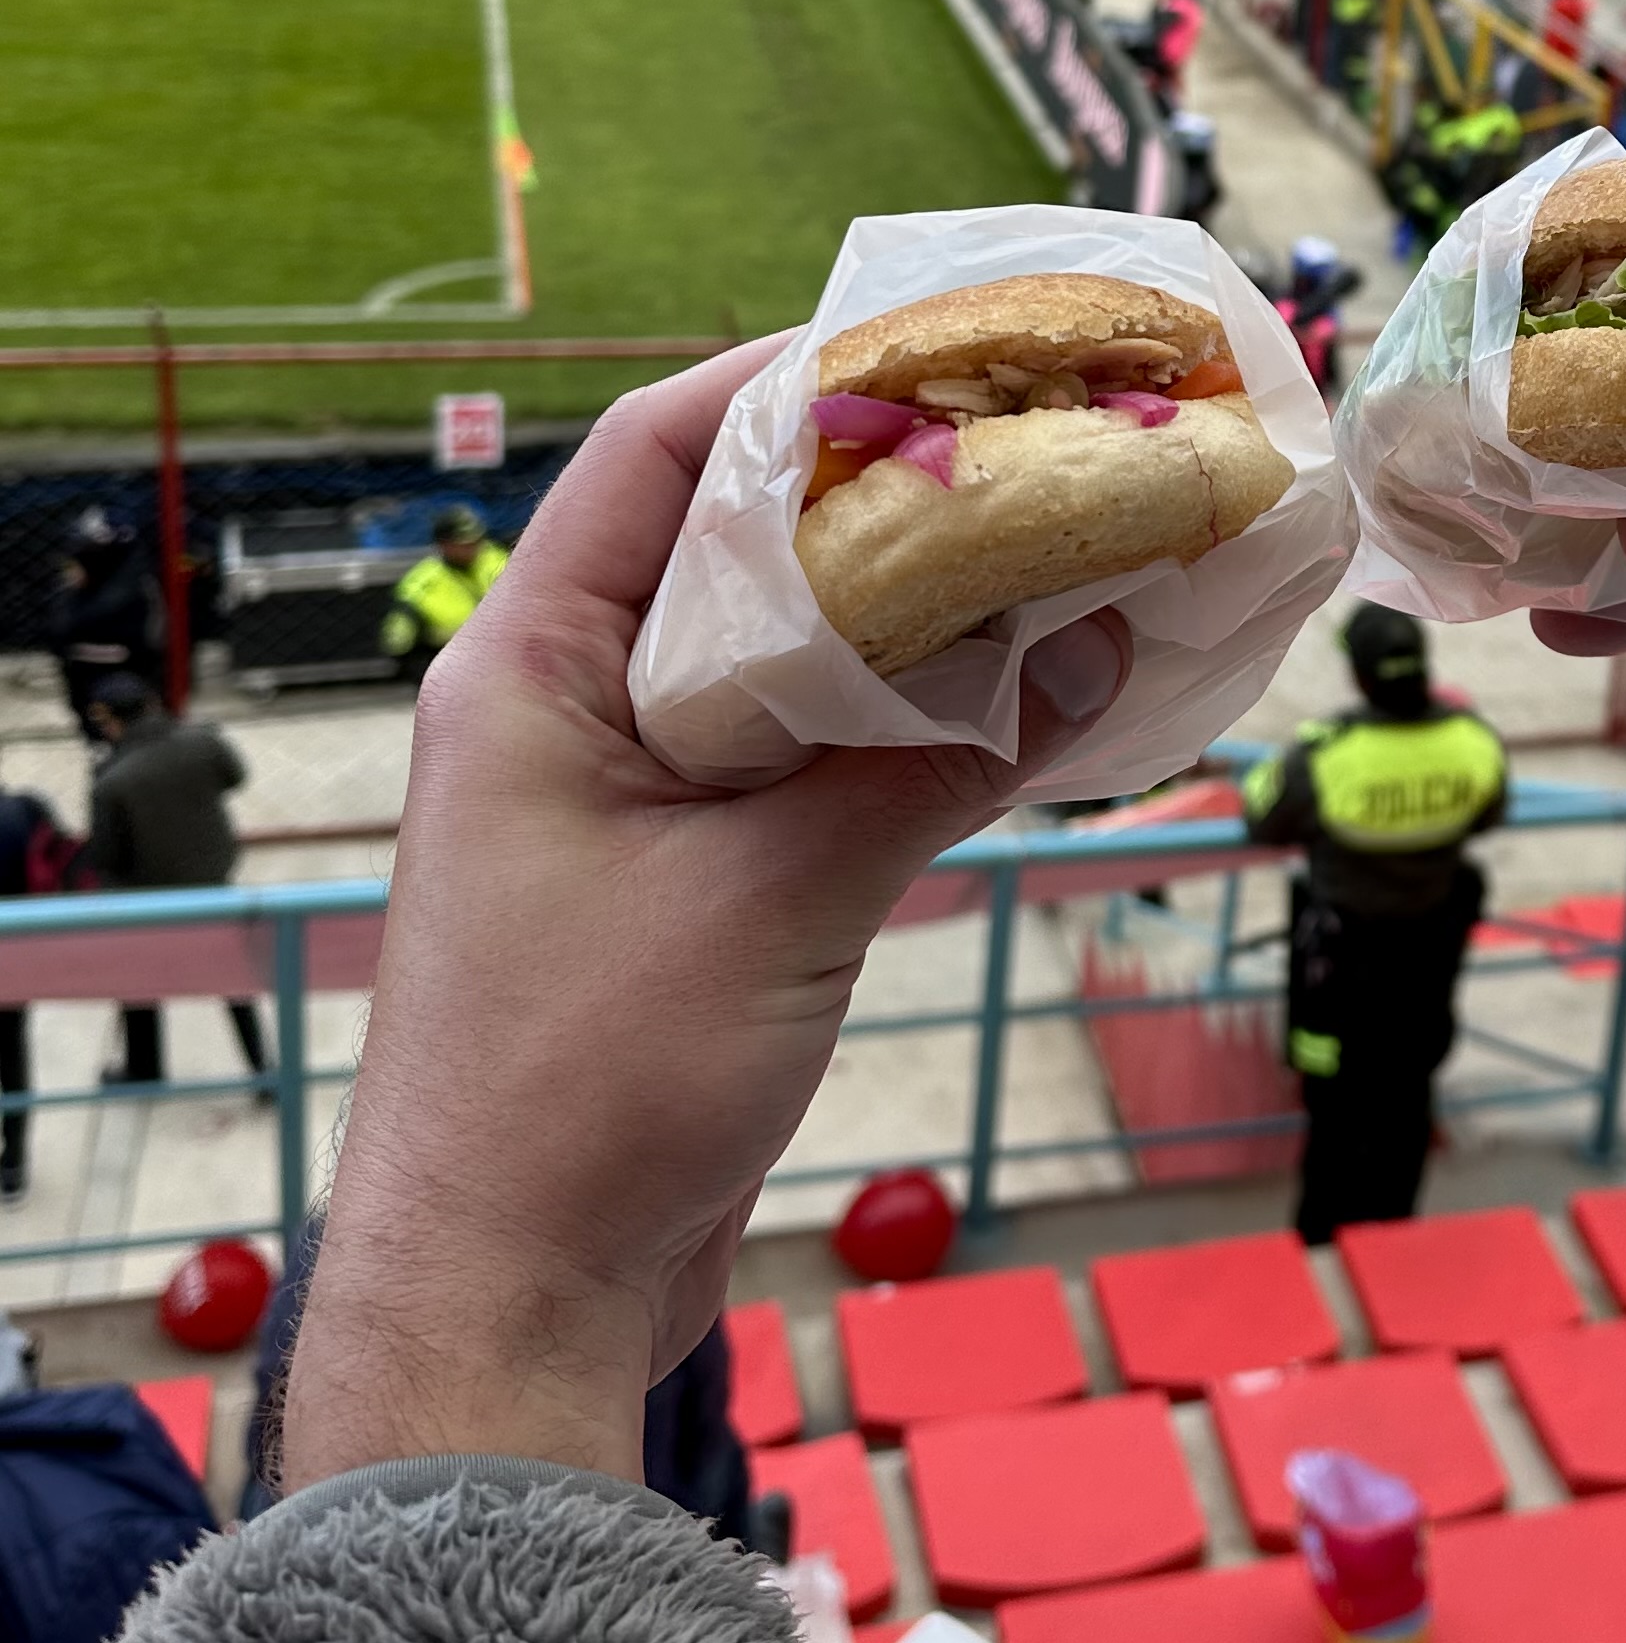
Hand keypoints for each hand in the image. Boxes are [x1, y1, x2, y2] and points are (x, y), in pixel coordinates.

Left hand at [285, 339, 1131, 1489]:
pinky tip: (1025, 696)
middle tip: (1034, 439)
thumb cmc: (586, 1086)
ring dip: (917, 609)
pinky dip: (914, 717)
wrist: (513, 1297)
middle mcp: (577, 700)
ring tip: (1057, 548)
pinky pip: (814, 750)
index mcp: (534, 662)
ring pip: (792, 648)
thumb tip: (1096, 645)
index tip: (935, 345)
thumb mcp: (775, 897)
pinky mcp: (697, 870)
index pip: (657, 450)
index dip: (790, 379)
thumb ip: (938, 760)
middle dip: (889, 487)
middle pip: (740, 537)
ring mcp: (638, 789)